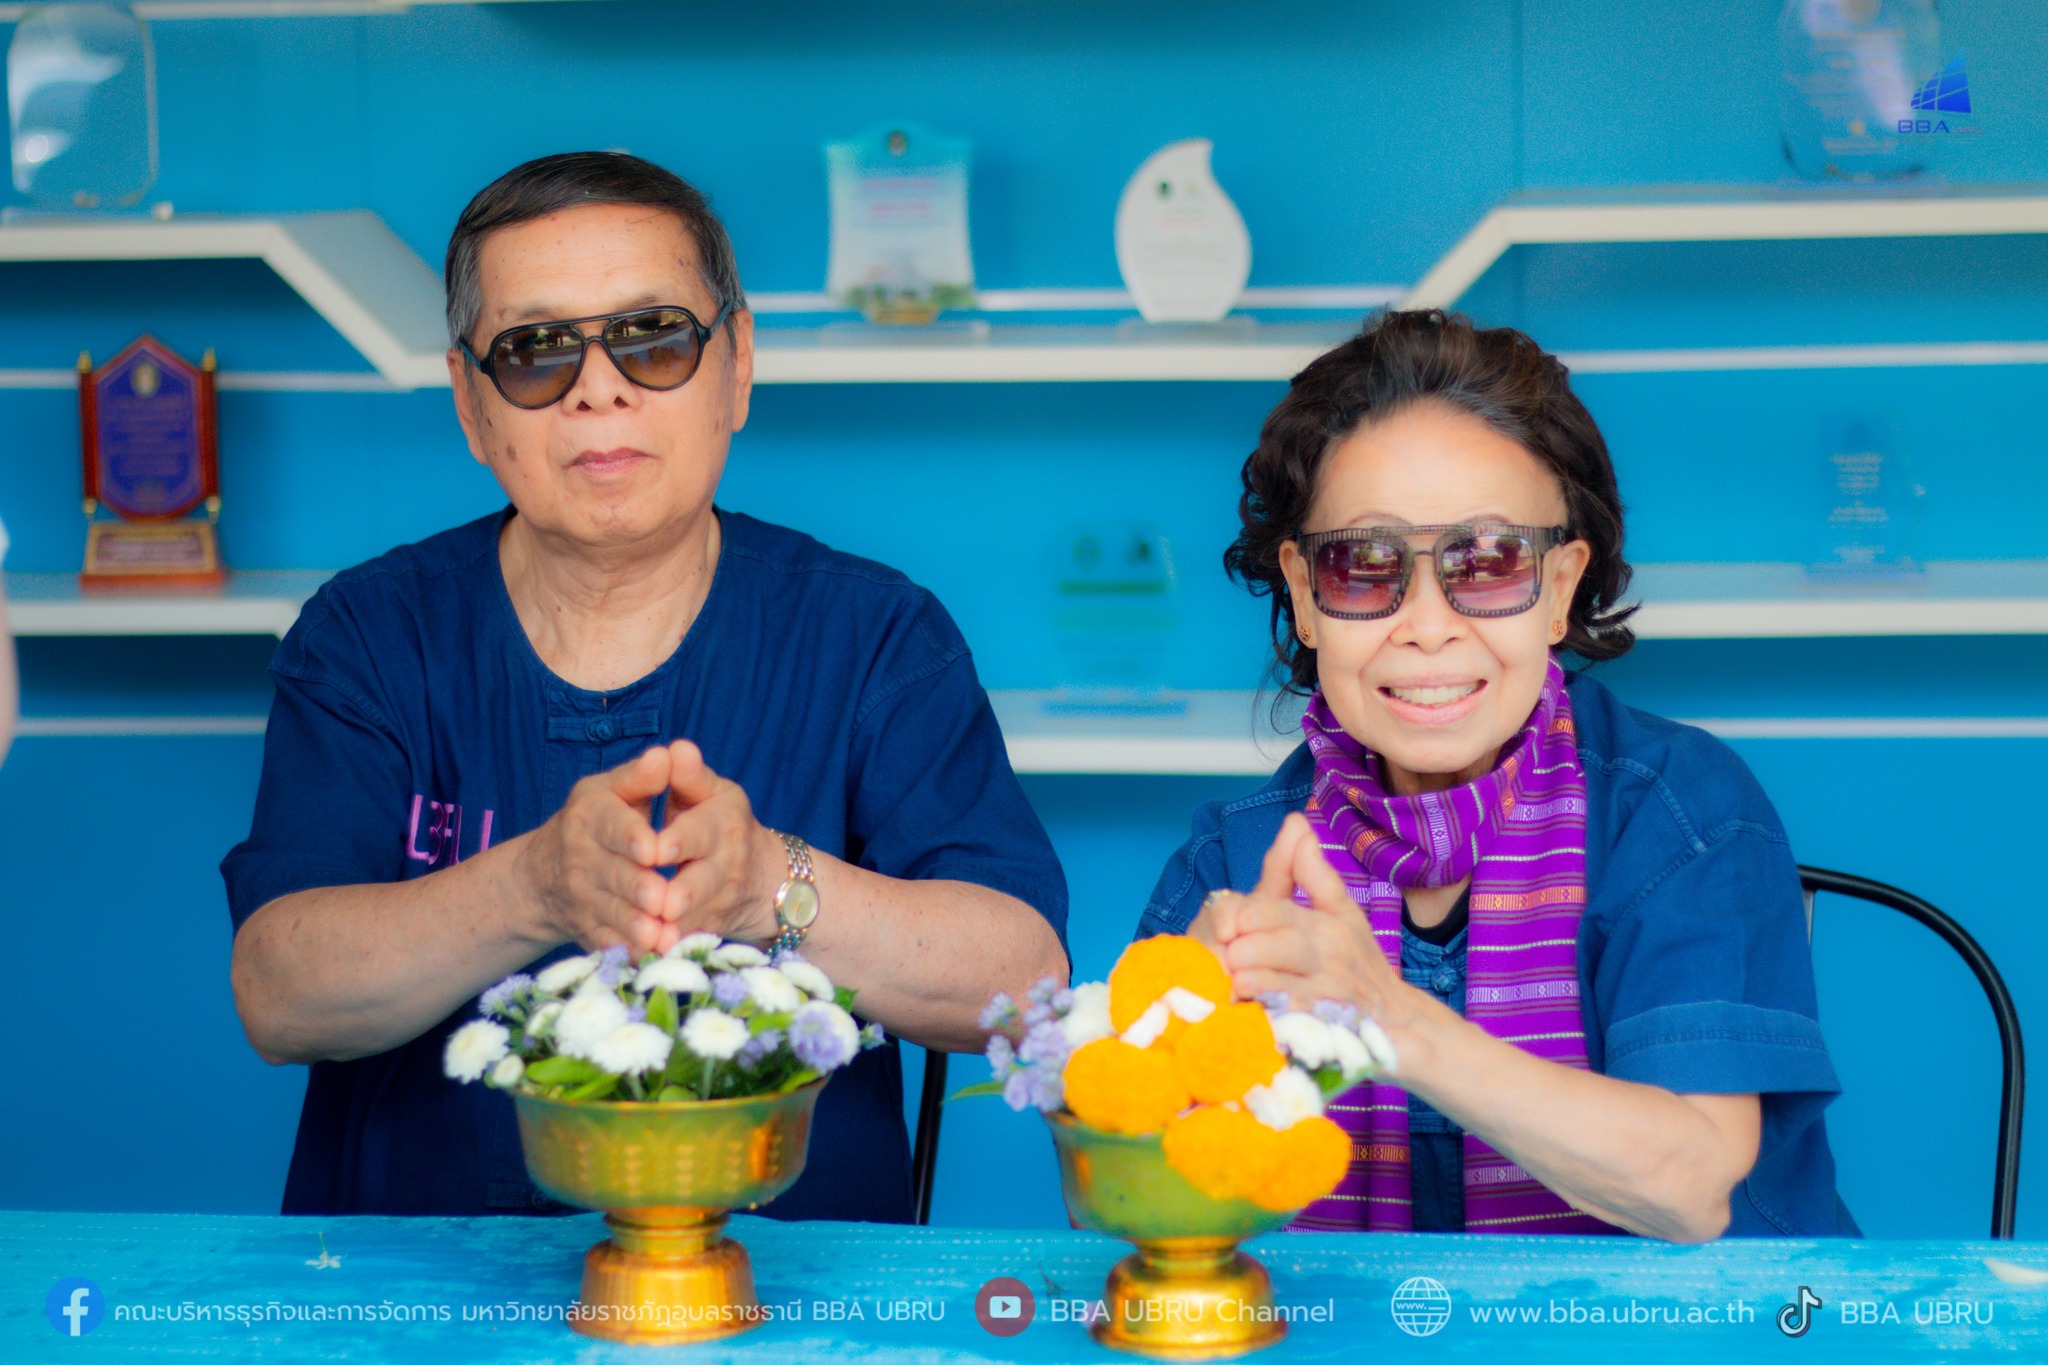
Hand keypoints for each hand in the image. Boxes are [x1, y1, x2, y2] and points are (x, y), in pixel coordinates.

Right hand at [519, 746, 677, 954]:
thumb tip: (668, 755)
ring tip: (661, 934)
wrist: (544, 875)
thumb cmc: (598, 821)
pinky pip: (607, 942)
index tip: (654, 848)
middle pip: (613, 873)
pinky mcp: (586, 929)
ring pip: (611, 911)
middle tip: (664, 898)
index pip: (612, 825)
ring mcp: (581, 896)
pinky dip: (628, 951)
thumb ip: (642, 777)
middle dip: (639, 887)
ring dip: (636, 925)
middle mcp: (580, 855)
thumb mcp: (612, 790)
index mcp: (590, 814)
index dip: (632, 837)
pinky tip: (650, 957)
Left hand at [655, 740, 781, 942]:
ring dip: (671, 929)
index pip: (700, 832)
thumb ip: (687, 775)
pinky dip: (667, 950)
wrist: (761, 878)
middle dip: (679, 894)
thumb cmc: (718, 824)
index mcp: (722, 823)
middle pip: (702, 882)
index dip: (677, 841)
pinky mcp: (710, 931)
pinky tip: (645, 954)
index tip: (652, 849)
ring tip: (647, 935)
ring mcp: (720, 903)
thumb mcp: (711, 794)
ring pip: (694, 919)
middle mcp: (726, 864)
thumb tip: (675, 749)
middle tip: (654, 902)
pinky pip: (687, 944)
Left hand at [1215, 813, 1422, 1031]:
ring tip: (1231, 983)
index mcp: (1325, 923)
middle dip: (1241, 949)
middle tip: (1221, 956)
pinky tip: (1250, 1013)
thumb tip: (1296, 822)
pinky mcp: (1325, 1029)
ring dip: (1248, 982)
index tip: (1223, 925)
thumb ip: (1313, 874)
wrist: (1400, 1023)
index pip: (1275, 911)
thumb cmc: (1361, 965)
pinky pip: (1288, 1020)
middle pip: (1273, 945)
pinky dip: (1265, 1016)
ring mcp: (1327, 994)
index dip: (1243, 916)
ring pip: (1277, 983)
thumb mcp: (1342, 913)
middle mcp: (1328, 955)